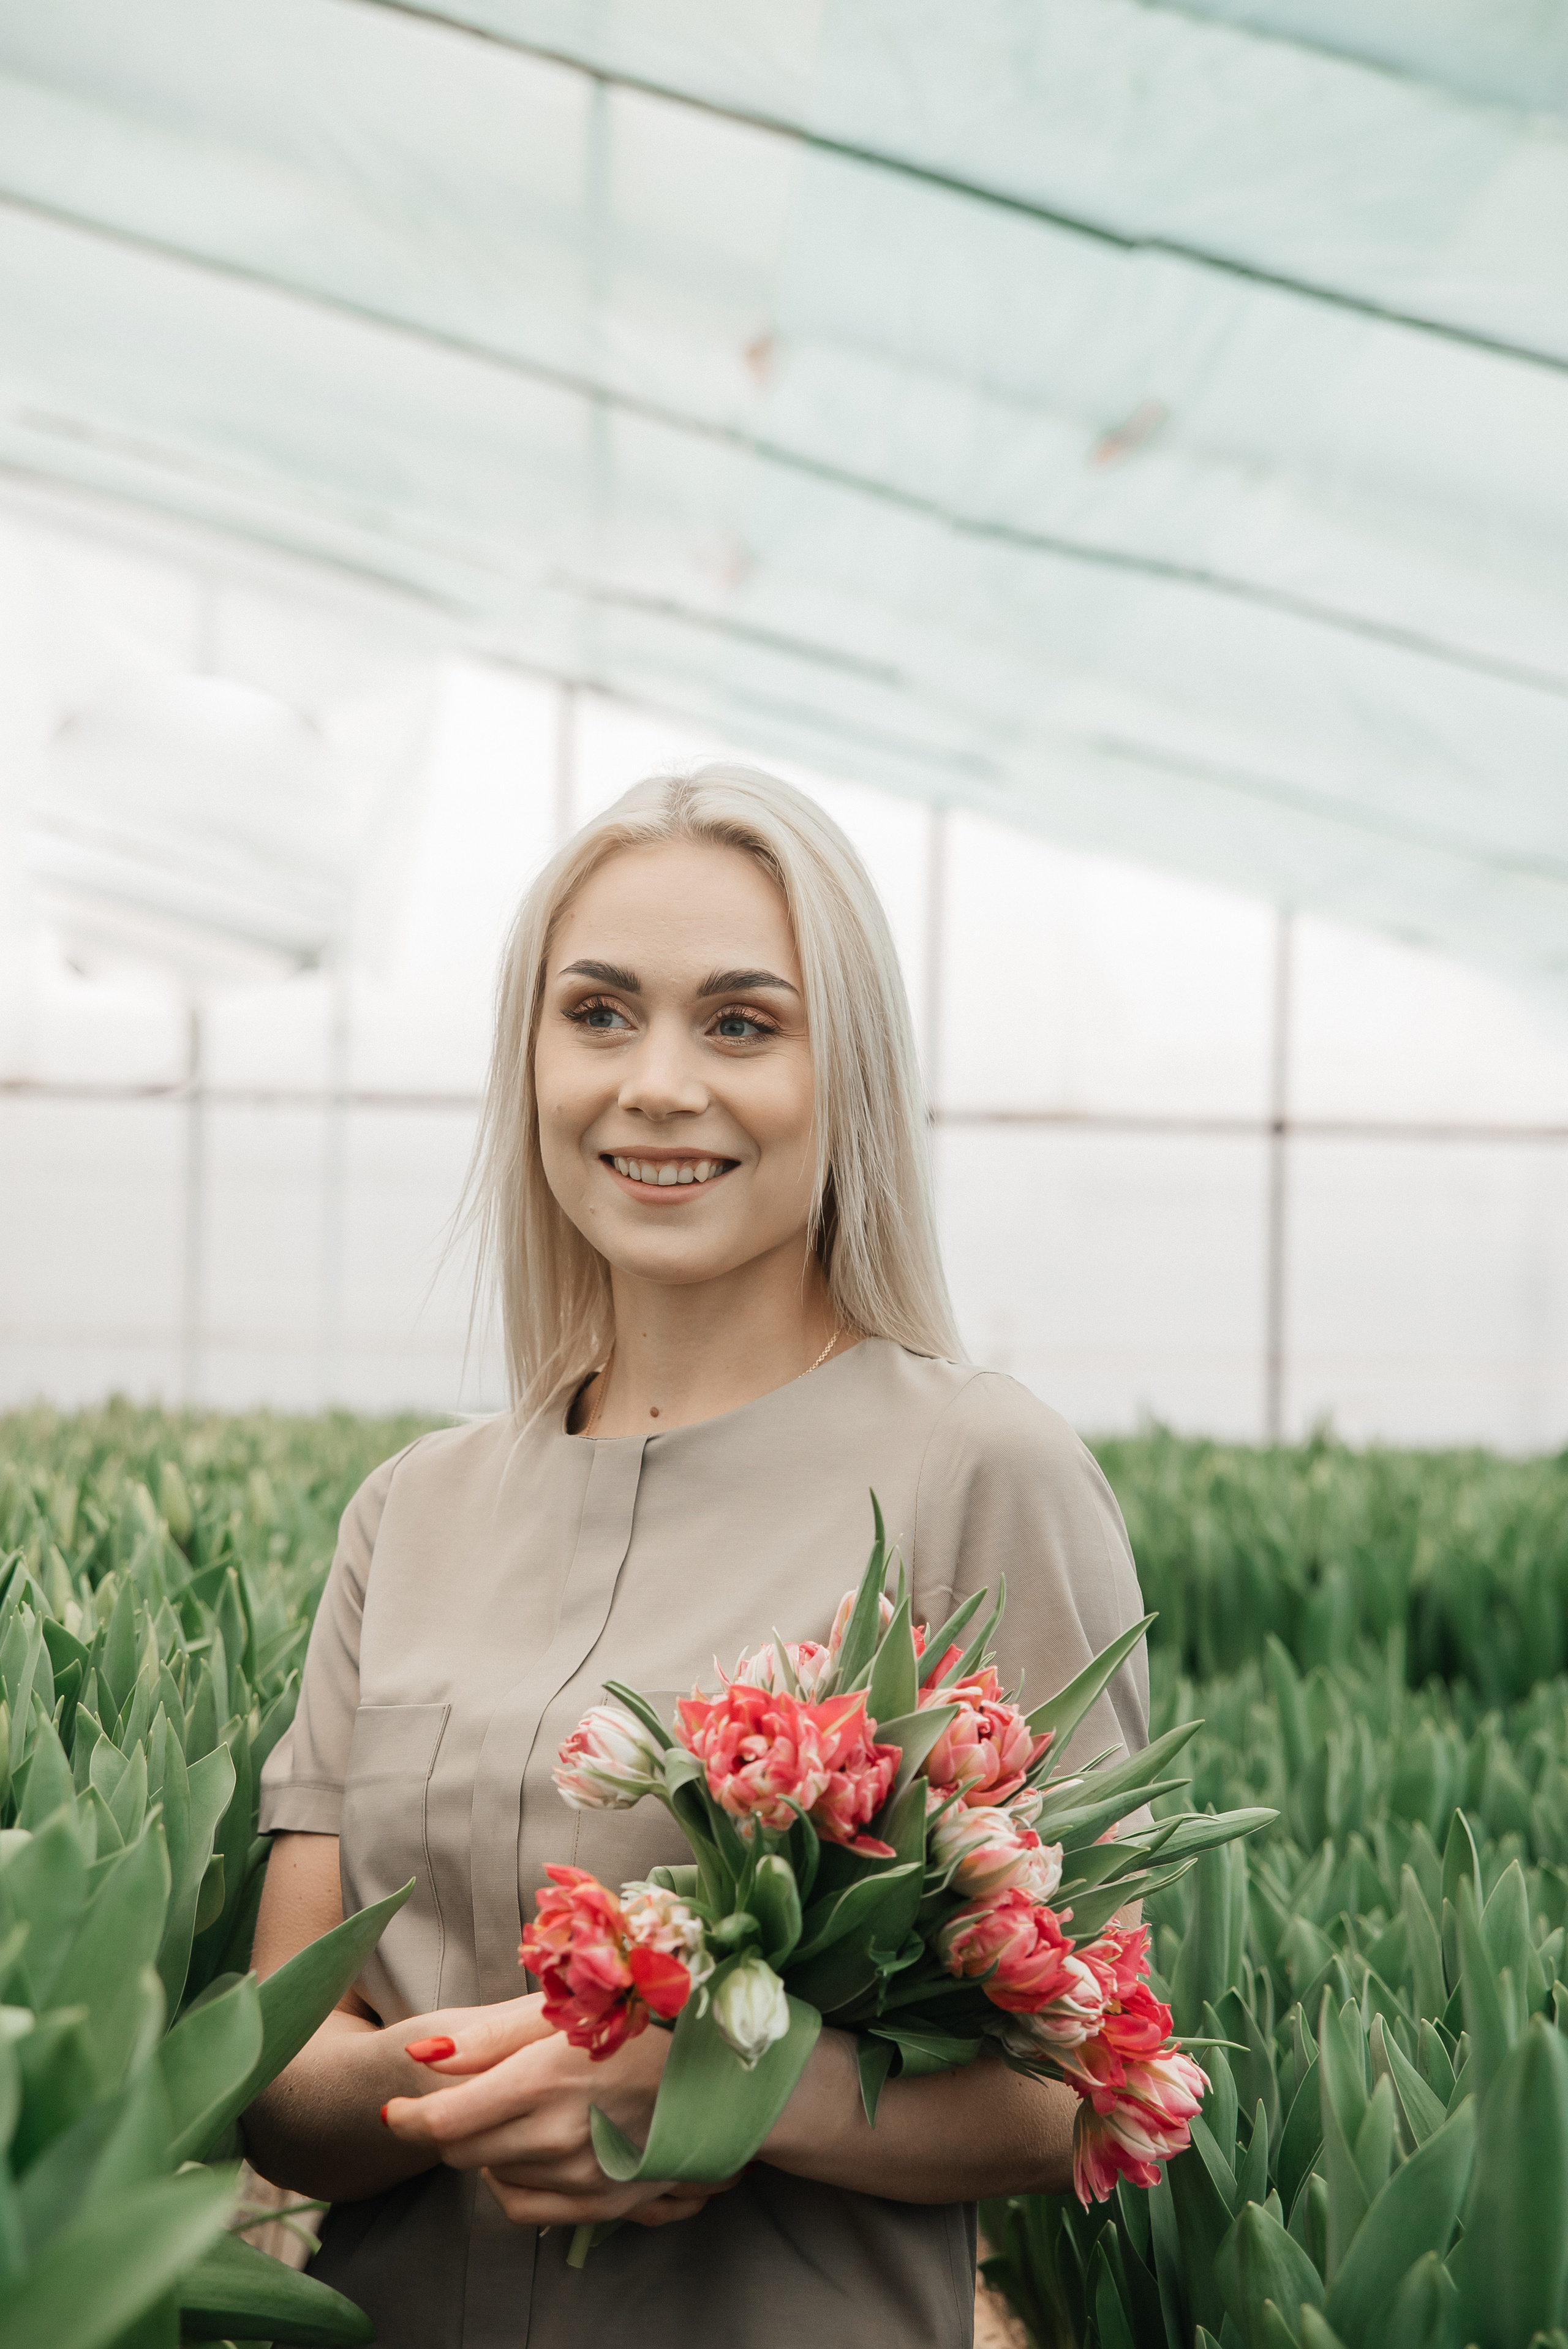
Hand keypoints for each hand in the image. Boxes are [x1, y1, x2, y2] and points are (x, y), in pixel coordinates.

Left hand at [381, 1995, 736, 2231]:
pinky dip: (510, 2181)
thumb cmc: (641, 2018)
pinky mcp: (603, 2203)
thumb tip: (420, 2056)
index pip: (446, 2122)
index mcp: (546, 2078)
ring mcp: (584, 2176)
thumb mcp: (566, 2006)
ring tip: (518, 2107)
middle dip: (450, 2124)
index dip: (411, 2116)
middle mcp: (561, 2136)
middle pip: (462, 2152)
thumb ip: (488, 2036)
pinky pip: (524, 2208)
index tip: (398, 2106)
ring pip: (491, 2177)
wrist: (723, 2068)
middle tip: (472, 2091)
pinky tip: (527, 2149)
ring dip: (487, 2147)